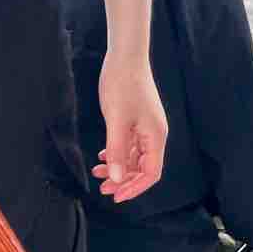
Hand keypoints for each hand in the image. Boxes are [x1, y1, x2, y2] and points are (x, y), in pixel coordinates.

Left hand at [93, 51, 167, 202]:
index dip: (134, 188)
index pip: (151, 173)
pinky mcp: (137, 118)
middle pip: (143, 167)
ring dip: (119, 166)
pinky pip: (131, 144)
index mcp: (155, 137)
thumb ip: (117, 150)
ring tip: (98, 171)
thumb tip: (117, 179)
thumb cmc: (123, 85)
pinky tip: (103, 155)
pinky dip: (118, 152)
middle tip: (102, 187)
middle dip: (124, 179)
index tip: (115, 195)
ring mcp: (146, 126)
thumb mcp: (116, 120)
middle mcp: (154, 134)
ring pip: (135, 156)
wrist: (126, 56)